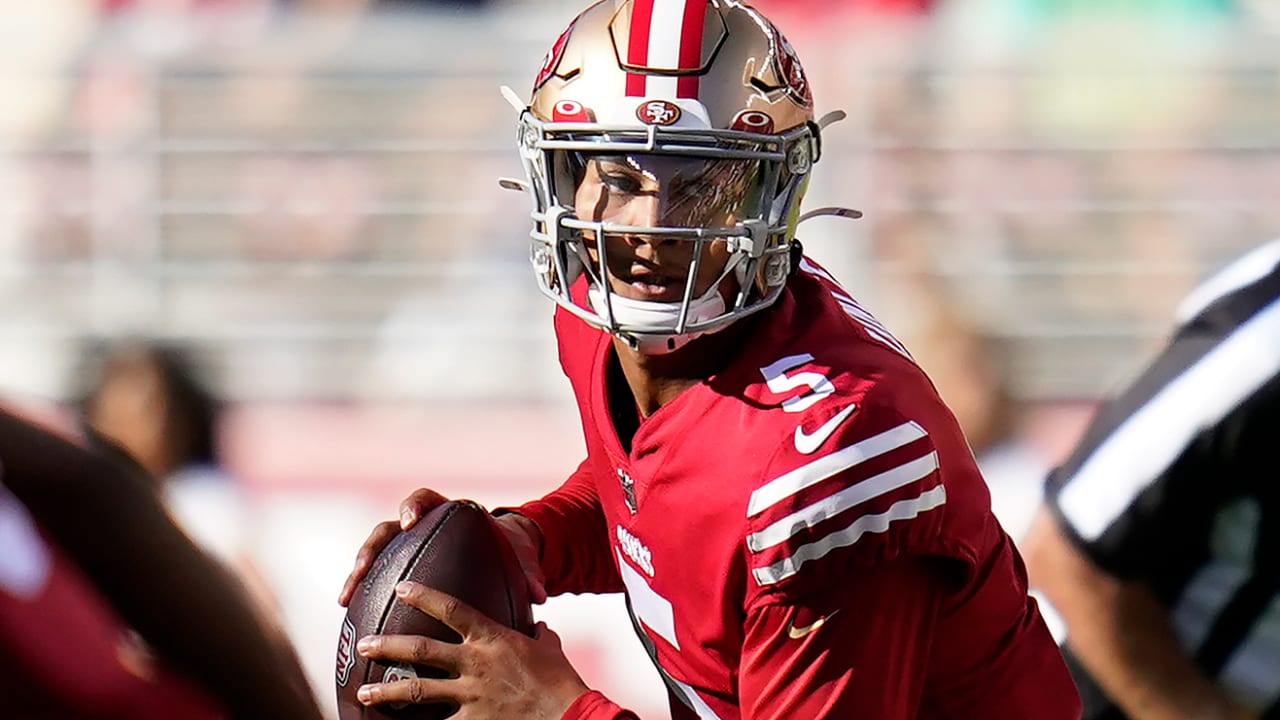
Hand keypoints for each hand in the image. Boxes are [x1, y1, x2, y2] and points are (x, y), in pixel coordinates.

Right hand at [338, 489, 546, 605]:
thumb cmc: (512, 550)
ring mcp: (407, 548)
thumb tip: (539, 595)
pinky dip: (365, 594)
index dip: (412, 507)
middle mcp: (421, 527)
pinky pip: (377, 579)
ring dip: (357, 575)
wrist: (504, 554)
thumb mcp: (520, 557)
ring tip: (346, 599)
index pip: (423, 500)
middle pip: (387, 529)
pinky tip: (354, 618)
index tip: (408, 522)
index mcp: (448, 512)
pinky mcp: (400, 569)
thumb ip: (528, 572)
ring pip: (374, 555)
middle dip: (372, 546)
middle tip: (364, 567)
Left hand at [356, 581, 587, 719]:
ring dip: (388, 690)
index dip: (424, 596)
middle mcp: (476, 662)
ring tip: (365, 692)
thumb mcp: (549, 648)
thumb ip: (537, 635)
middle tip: (364, 644)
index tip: (401, 588)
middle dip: (388, 646)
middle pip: (422, 650)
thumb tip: (539, 626)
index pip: (452, 609)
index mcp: (492, 637)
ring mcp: (471, 693)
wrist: (568, 712)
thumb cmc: (560, 679)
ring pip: (419, 690)